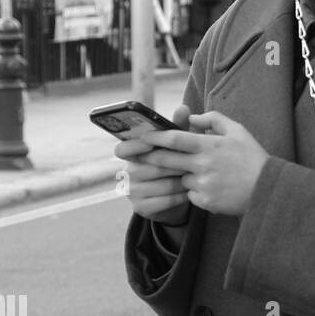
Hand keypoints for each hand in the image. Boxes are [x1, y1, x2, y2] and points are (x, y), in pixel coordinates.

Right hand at [115, 104, 193, 224]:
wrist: (177, 197)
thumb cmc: (175, 164)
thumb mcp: (177, 145)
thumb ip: (178, 127)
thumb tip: (183, 107)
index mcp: (131, 154)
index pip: (122, 148)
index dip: (135, 145)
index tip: (152, 142)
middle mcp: (127, 172)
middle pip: (148, 166)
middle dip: (172, 164)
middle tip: (190, 161)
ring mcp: (132, 191)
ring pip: (160, 183)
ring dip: (180, 180)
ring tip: (193, 176)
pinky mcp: (141, 208)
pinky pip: (165, 200)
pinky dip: (180, 195)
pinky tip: (189, 192)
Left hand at [129, 111, 268, 216]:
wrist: (268, 188)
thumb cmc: (253, 157)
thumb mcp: (239, 131)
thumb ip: (214, 119)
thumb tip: (191, 118)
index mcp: (209, 146)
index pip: (174, 139)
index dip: (154, 137)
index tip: (142, 136)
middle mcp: (203, 165)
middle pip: (166, 160)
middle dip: (151, 157)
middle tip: (142, 156)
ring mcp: (203, 185)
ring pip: (180, 179)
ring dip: (183, 176)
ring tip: (202, 174)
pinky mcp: (205, 202)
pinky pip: (190, 195)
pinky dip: (195, 191)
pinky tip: (212, 187)